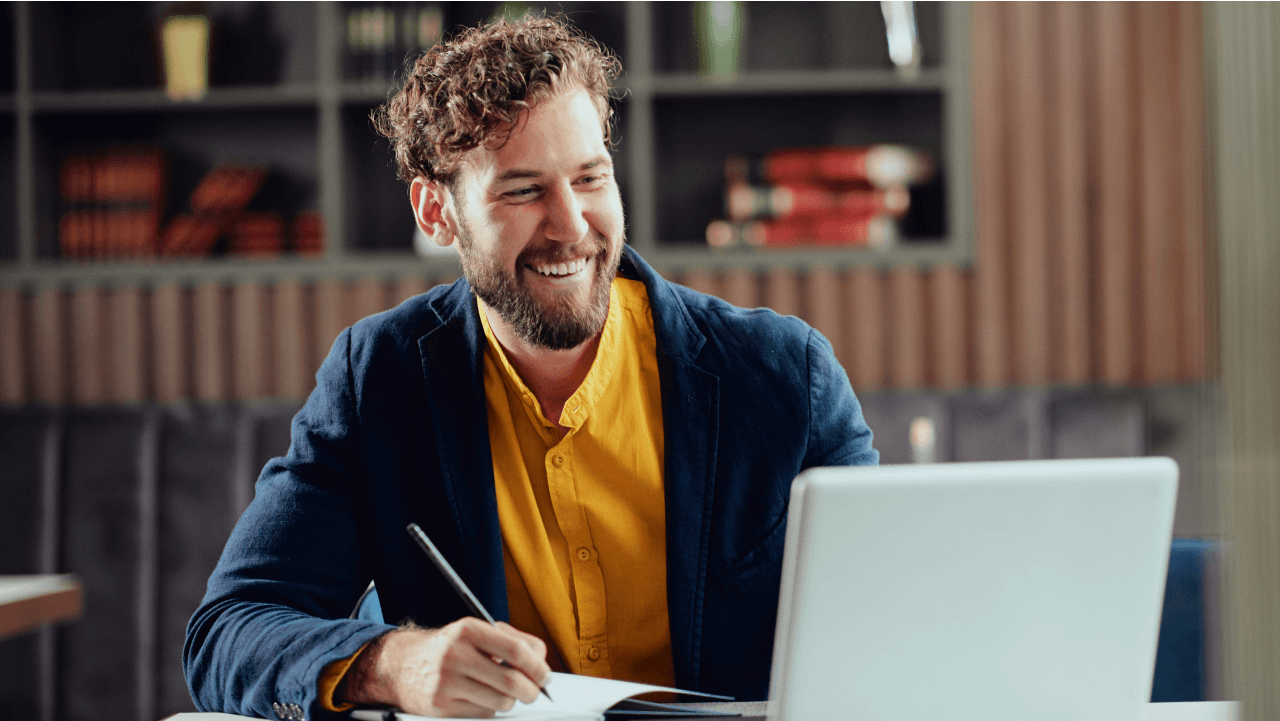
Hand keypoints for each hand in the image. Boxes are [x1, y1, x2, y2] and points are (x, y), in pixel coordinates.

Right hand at [338, 618, 550, 717]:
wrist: (402, 665)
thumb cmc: (448, 648)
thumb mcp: (476, 632)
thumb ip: (511, 640)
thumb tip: (541, 660)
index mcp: (468, 630)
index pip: (515, 650)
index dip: (537, 666)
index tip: (544, 675)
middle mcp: (455, 654)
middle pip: (511, 681)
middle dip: (531, 690)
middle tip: (534, 691)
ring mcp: (446, 682)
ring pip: (500, 702)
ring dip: (510, 701)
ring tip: (504, 693)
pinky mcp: (441, 707)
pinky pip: (483, 714)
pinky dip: (491, 710)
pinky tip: (482, 698)